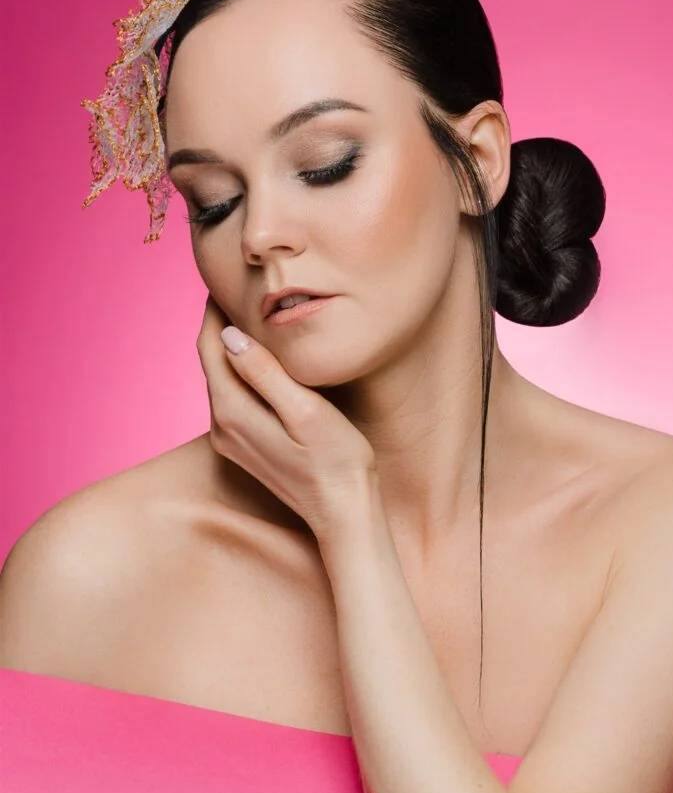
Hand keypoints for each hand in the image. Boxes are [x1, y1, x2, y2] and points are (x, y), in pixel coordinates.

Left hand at [196, 294, 377, 541]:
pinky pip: (230, 396)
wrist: (344, 512)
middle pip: (210, 360)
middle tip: (235, 288)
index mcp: (233, 411)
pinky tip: (258, 357)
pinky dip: (238, 370)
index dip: (213, 309)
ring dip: (228, 346)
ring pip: (220, 378)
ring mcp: (230, 439)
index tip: (224, 280)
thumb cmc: (336, 460)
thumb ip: (265, 374)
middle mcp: (222, 426)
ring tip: (248, 313)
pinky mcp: (244, 446)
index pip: (209, 345)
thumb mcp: (306, 411)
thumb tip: (230, 336)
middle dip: (218, 323)